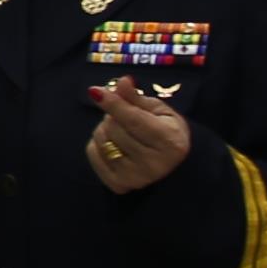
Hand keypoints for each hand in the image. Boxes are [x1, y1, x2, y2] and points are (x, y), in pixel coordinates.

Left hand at [84, 79, 192, 193]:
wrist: (173, 167)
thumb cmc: (166, 133)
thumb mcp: (159, 111)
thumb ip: (137, 98)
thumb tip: (122, 82)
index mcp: (169, 142)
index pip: (133, 120)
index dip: (114, 103)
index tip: (96, 91)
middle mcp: (153, 164)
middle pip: (114, 128)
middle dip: (114, 115)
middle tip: (125, 116)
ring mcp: (135, 178)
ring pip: (101, 140)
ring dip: (105, 128)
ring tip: (121, 130)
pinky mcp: (118, 185)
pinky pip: (93, 154)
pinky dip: (97, 144)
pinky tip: (113, 145)